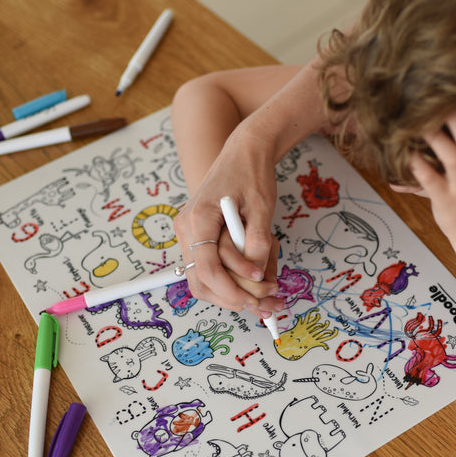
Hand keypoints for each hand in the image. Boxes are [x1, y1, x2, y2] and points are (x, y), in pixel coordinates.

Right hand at [174, 138, 283, 314]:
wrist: (243, 153)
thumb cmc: (251, 174)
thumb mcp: (261, 208)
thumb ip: (257, 243)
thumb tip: (257, 278)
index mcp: (199, 218)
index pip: (208, 269)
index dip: (234, 288)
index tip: (260, 294)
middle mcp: (187, 229)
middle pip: (203, 282)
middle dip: (235, 298)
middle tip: (267, 304)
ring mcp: (190, 235)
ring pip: (205, 281)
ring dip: (235, 293)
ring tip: (268, 293)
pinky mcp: (199, 238)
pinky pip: (212, 269)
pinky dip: (233, 280)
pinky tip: (259, 278)